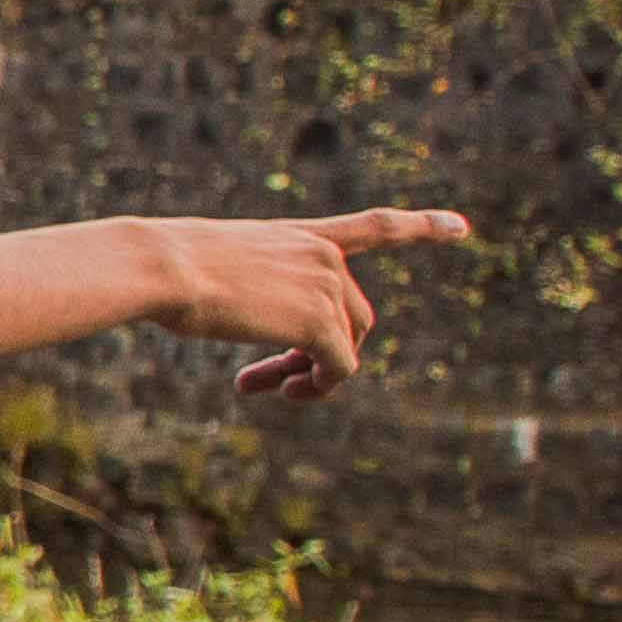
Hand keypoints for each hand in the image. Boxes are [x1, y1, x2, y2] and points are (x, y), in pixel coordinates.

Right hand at [158, 205, 469, 399]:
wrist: (161, 266)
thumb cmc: (159, 266)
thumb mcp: (203, 266)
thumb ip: (230, 286)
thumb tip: (204, 308)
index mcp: (298, 235)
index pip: (374, 227)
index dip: (421, 227)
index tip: (461, 227)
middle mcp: (322, 254)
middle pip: (350, 316)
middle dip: (317, 352)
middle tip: (269, 383)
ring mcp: (326, 285)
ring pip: (342, 345)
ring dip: (308, 375)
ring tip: (262, 390)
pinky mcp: (320, 321)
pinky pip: (338, 366)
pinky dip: (317, 386)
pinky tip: (284, 393)